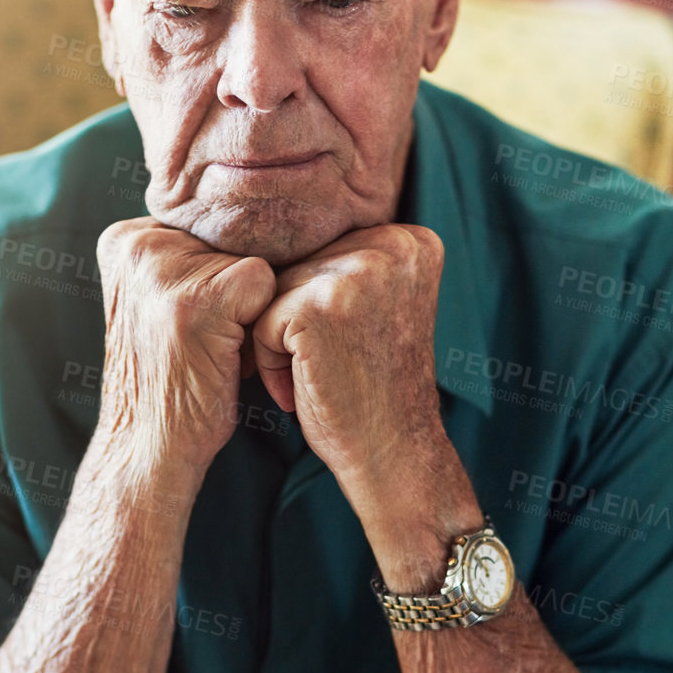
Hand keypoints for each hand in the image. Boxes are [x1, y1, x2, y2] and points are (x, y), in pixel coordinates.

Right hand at [93, 217, 275, 478]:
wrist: (148, 448)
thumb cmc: (171, 378)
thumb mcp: (163, 300)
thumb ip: (191, 255)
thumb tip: (267, 215)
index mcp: (125, 237)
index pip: (213, 226)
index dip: (221, 277)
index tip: (197, 322)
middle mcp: (137, 242)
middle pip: (234, 240)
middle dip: (236, 291)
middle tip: (207, 341)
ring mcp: (164, 268)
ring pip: (253, 261)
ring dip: (250, 309)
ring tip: (216, 349)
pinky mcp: (196, 299)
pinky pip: (265, 284)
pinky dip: (261, 324)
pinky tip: (227, 356)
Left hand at [250, 223, 446, 493]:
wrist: (393, 451)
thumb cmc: (376, 385)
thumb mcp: (380, 304)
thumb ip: (351, 260)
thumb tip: (281, 221)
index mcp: (411, 239)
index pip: (325, 250)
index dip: (323, 304)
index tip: (357, 343)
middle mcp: (391, 246)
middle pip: (298, 266)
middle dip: (299, 321)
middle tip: (340, 364)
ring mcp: (357, 273)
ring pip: (275, 292)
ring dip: (282, 340)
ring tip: (325, 373)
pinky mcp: (320, 306)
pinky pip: (260, 321)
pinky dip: (271, 361)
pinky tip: (307, 385)